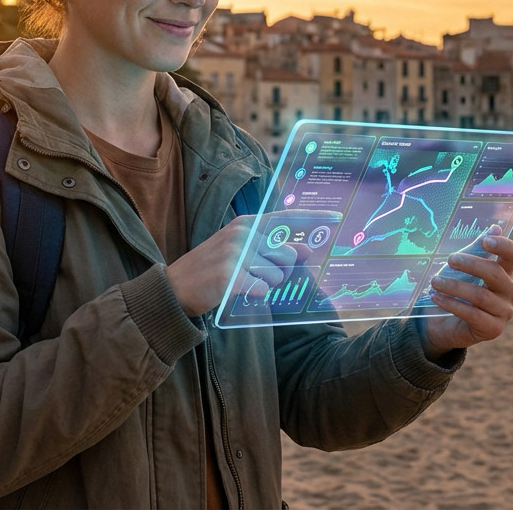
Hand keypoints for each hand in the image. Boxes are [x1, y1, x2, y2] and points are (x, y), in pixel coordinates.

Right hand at [166, 210, 337, 316]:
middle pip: (286, 258)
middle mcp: (243, 234)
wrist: (174, 288)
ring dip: (263, 286)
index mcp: (247, 224)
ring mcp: (236, 253)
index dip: (315, 218)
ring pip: (277, 277)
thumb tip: (307, 249)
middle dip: (275, 273)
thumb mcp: (242, 253)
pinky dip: (253, 295)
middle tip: (248, 276)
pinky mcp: (230, 275)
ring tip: (239, 283)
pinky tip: (235, 291)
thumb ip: (273, 249)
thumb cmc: (212, 270)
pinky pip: (262, 290)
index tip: (338, 218)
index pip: (288, 218)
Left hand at [418, 226, 512, 360]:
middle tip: (450, 260)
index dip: (503, 246)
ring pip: (481, 295)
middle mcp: (509, 291)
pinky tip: (437, 298)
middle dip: (471, 264)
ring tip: (434, 282)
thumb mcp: (463, 269)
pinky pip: (473, 314)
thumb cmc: (457, 290)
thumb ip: (477, 250)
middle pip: (496, 273)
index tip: (485, 240)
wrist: (445, 323)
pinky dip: (452, 304)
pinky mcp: (493, 329)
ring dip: (455, 287)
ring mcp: (504, 312)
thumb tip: (496, 227)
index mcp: (505, 272)